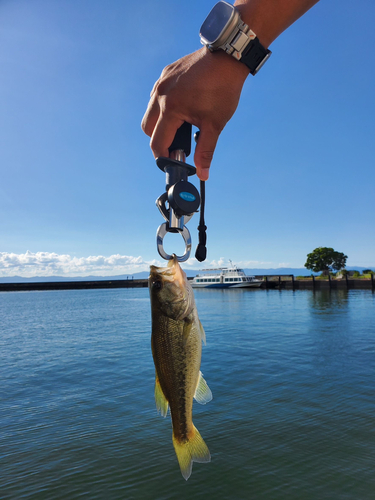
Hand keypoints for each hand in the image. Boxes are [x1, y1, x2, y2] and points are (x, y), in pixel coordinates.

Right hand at [141, 47, 248, 179]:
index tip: (174, 162)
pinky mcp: (166, 73)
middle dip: (159, 140)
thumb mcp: (215, 124)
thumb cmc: (223, 89)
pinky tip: (183, 108)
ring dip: (160, 124)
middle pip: (148, 128)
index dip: (163, 157)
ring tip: (182, 126)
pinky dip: (164, 107)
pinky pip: (157, 96)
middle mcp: (160, 94)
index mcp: (171, 109)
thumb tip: (202, 173)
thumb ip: (205, 151)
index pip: (157, 142)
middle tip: (178, 145)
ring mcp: (161, 82)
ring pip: (150, 111)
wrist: (229, 56)